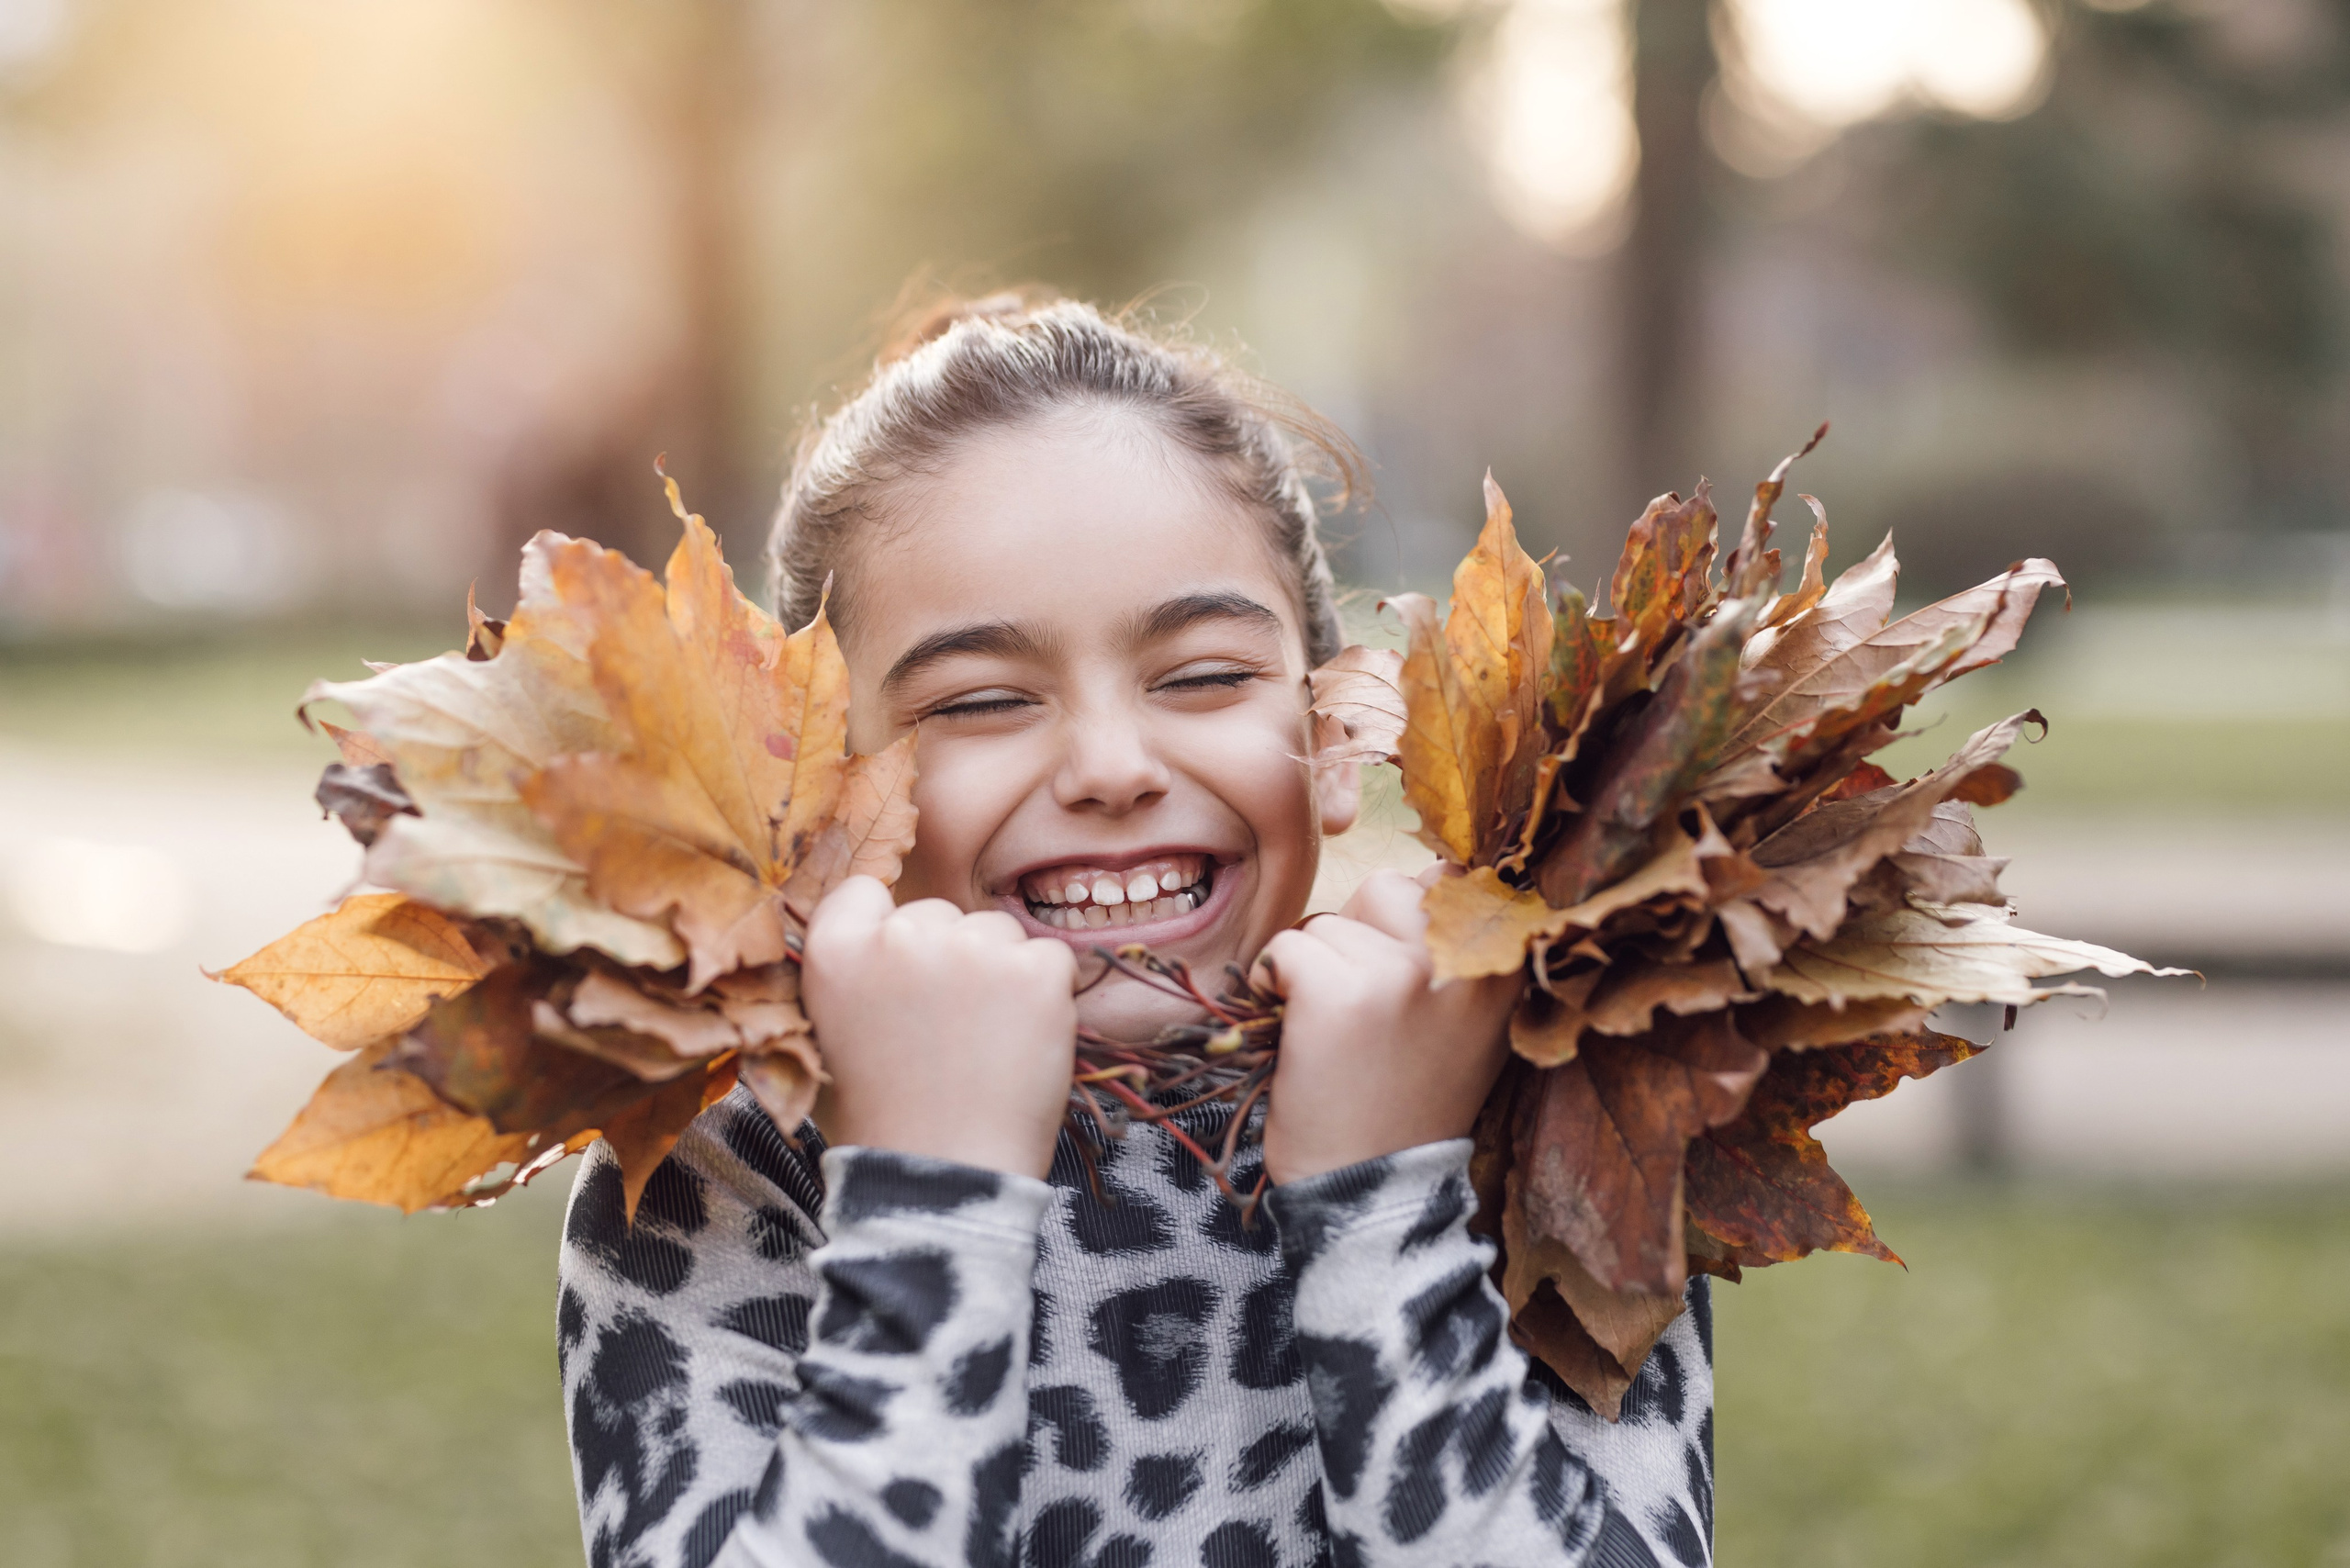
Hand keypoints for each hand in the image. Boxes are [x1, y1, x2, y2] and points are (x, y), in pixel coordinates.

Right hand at [801, 876, 1076, 1178]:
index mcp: (835, 952)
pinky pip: (1050, 958)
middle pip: (938, 914)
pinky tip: (1020, 1044)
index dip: (886, 929)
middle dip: (948, 959)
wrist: (948, 1176)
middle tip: (946, 1031)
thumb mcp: (834, 1035)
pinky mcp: (1034, 969)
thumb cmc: (888, 1118)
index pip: (863, 891)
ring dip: (999, 973)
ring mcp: (970, 948)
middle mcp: (899, 937)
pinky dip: (1046, 995)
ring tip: (983, 1045)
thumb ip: (854, 972)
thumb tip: (884, 933)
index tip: (900, 971)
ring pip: (997, 932)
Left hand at [1254, 867, 1520, 1185]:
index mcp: (1505, 965)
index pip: (1450, 879)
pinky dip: (1275, 989)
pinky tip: (1303, 1042)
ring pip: (1328, 922)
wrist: (1373, 1192)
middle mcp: (1465, 959)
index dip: (1405, 922)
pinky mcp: (1340, 993)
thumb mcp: (1470, 1021)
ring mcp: (1404, 974)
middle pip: (1384, 889)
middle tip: (1366, 1016)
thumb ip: (1459, 949)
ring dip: (1316, 972)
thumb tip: (1439, 867)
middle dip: (1358, 938)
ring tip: (1341, 1039)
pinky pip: (1285, 950)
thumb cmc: (1409, 1101)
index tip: (1402, 983)